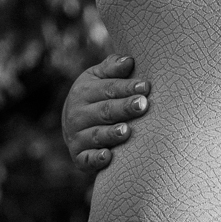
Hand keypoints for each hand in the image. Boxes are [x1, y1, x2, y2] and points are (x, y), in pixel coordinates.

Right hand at [61, 53, 150, 173]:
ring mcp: (77, 137)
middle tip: (142, 105)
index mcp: (83, 91)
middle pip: (105, 111)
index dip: (127, 87)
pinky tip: (108, 156)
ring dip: (111, 134)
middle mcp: (77, 115)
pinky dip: (96, 159)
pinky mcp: (79, 157)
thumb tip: (129, 61)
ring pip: (97, 135)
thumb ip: (113, 67)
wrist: (75, 121)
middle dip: (124, 108)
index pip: (108, 89)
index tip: (145, 86)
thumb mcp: (100, 76)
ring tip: (126, 130)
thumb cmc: (97, 94)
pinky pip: (86, 160)